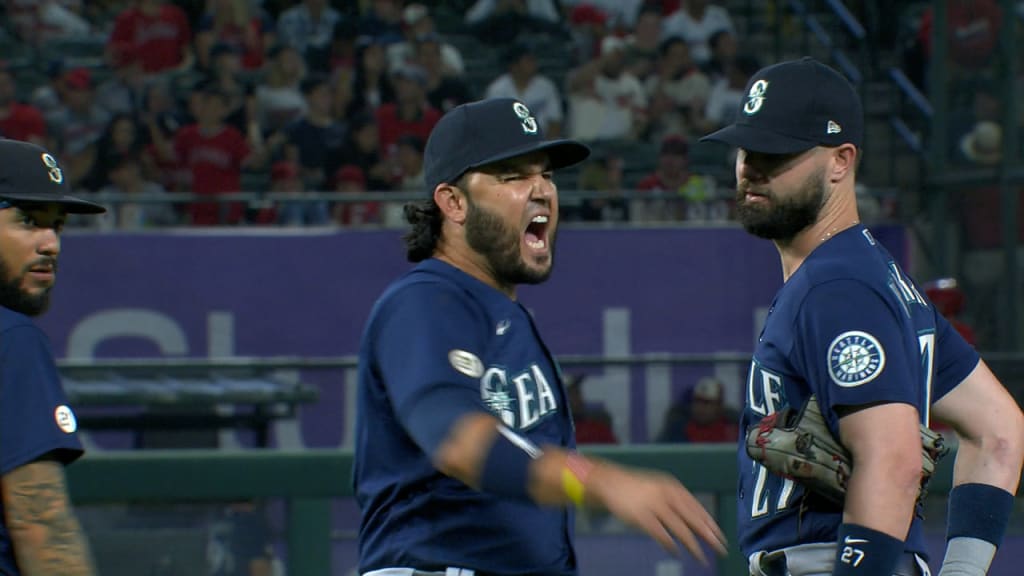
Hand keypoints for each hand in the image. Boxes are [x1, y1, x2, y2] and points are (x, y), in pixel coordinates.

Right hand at [586, 463, 727, 563]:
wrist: (610, 482)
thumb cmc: (636, 488)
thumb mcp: (660, 487)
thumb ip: (676, 501)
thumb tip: (694, 519)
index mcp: (673, 488)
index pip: (697, 508)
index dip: (710, 524)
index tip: (721, 536)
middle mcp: (667, 495)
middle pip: (693, 519)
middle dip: (708, 536)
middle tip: (720, 549)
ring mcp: (654, 505)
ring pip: (680, 529)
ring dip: (693, 545)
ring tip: (701, 557)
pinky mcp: (641, 516)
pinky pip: (660, 533)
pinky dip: (670, 544)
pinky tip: (676, 552)